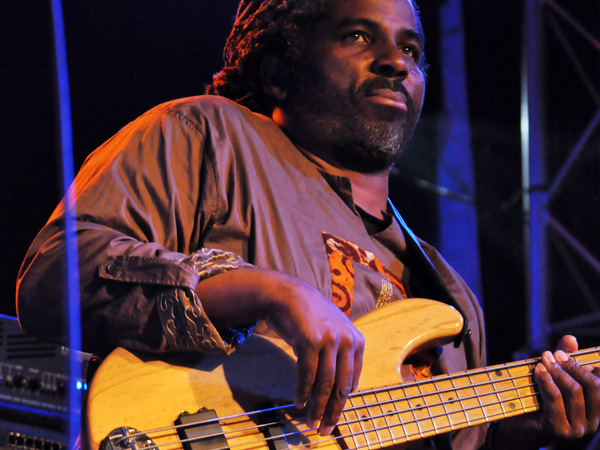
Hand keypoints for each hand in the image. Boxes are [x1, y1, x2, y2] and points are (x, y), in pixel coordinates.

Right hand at [197, 268, 364, 434]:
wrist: (287, 295)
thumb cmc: (309, 318)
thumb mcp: (332, 334)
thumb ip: (339, 358)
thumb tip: (338, 394)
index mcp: (357, 341)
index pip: (352, 381)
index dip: (343, 403)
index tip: (334, 418)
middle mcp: (346, 340)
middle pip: (341, 386)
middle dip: (333, 411)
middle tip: (325, 429)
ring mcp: (329, 340)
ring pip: (325, 383)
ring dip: (316, 406)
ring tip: (310, 421)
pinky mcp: (310, 340)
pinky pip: (307, 374)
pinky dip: (302, 392)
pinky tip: (298, 402)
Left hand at [533, 335, 599, 441]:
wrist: (519, 427)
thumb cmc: (539, 400)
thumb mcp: (554, 377)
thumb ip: (564, 359)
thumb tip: (571, 338)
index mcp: (597, 409)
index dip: (587, 366)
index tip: (566, 353)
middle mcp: (593, 422)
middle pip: (592, 387)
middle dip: (572, 366)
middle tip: (552, 354)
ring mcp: (578, 428)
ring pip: (573, 392)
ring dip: (557, 371)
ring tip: (544, 359)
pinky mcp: (560, 430)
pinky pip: (555, 399)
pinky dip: (547, 381)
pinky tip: (538, 370)